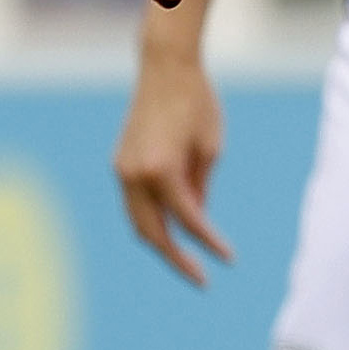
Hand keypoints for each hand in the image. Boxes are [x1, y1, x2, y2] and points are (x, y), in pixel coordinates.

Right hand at [114, 53, 233, 285]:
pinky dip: (152, 220)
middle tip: (201, 279)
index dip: (208, 243)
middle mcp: (134, 174)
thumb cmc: (197, 104)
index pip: (188, 220)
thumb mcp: (210, 148)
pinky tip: (174, 231)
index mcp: (161, 170)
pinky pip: (134, 203)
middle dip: (176, 259)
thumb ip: (200, 188)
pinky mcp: (120, 163)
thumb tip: (196, 220)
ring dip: (160, 243)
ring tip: (187, 261)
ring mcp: (122, 169)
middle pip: (152, 232)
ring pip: (138, 221)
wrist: (165, 70)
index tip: (228, 260)